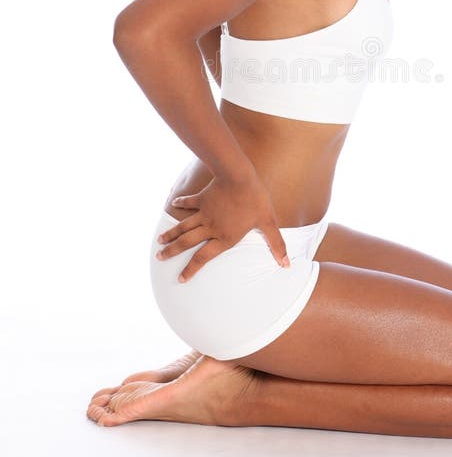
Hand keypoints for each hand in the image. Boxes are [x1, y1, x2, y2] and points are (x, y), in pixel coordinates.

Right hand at [156, 172, 289, 282]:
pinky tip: (173, 204)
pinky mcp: (202, 199)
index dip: (191, 269)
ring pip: (183, 227)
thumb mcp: (268, 223)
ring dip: (171, 234)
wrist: (240, 177)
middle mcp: (210, 228)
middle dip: (173, 252)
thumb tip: (286, 264)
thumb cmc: (256, 200)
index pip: (204, 258)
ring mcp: (204, 213)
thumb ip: (276, 244)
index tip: (180, 279)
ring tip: (159, 242)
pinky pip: (189, 203)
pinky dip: (181, 204)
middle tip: (160, 258)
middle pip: (187, 243)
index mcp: (225, 237)